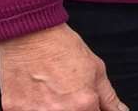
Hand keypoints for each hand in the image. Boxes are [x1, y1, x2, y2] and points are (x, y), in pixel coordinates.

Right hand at [0, 24, 125, 110]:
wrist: (29, 35)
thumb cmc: (60, 47)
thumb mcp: (95, 68)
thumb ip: (108, 97)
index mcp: (83, 104)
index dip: (93, 110)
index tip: (90, 105)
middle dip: (75, 109)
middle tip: (67, 95)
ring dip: (54, 109)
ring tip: (51, 94)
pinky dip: (34, 108)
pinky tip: (36, 95)